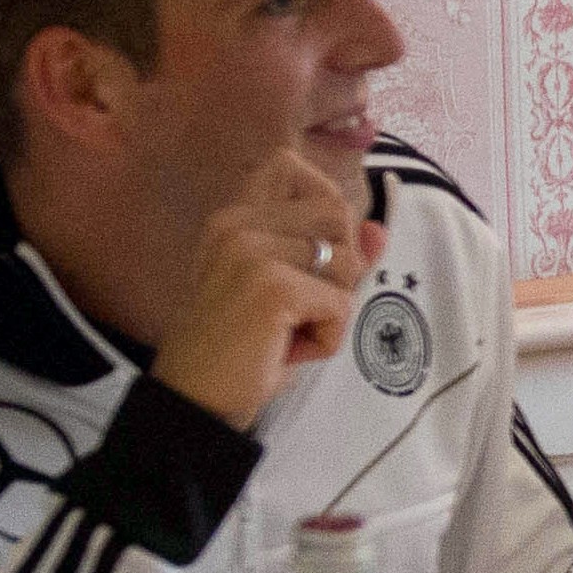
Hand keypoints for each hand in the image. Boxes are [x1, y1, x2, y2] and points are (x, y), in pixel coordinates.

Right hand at [150, 151, 383, 430]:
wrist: (193, 399)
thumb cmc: (241, 347)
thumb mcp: (291, 291)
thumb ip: (334, 253)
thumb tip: (379, 228)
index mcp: (235, 217)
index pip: (301, 173)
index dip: (327, 217)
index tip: (305, 260)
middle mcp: (238, 224)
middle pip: (339, 217)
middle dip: (337, 270)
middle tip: (295, 308)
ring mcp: (252, 252)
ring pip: (348, 264)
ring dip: (331, 310)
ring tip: (284, 331)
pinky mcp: (273, 287)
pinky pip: (342, 305)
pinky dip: (326, 339)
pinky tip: (284, 350)